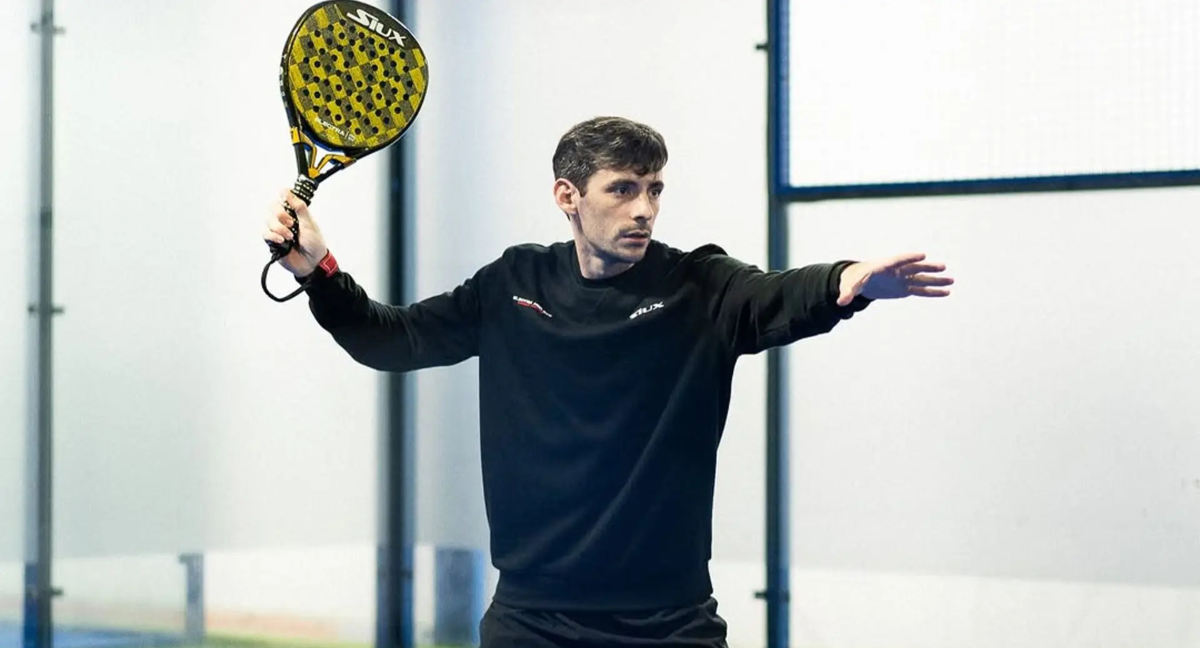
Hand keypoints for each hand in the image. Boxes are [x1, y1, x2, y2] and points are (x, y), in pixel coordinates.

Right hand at [262, 190, 328, 277]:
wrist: (312, 263)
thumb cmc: (314, 243)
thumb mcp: (309, 223)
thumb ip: (298, 207)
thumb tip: (288, 191)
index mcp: (295, 213)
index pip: (284, 199)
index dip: (283, 197)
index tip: (284, 197)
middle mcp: (285, 220)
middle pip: (273, 208)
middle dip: (280, 214)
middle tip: (291, 223)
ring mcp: (278, 230)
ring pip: (268, 221)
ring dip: (279, 228)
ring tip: (290, 237)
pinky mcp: (273, 242)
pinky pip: (266, 234)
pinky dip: (273, 236)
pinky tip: (282, 241)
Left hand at [837, 252, 952, 305]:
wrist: (861, 281)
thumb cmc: (855, 279)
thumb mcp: (850, 286)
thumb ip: (848, 293)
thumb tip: (840, 303)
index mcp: (885, 267)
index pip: (899, 260)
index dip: (910, 257)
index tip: (923, 255)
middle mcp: (897, 271)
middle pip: (915, 268)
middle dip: (928, 267)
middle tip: (943, 266)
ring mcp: (903, 279)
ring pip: (922, 279)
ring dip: (936, 280)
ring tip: (952, 280)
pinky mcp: (905, 289)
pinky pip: (921, 290)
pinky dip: (933, 292)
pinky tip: (946, 292)